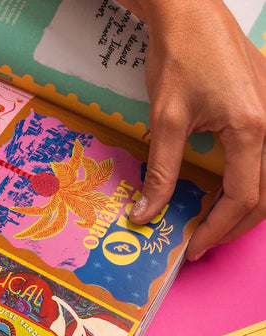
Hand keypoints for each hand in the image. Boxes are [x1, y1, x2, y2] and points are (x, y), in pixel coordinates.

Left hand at [126, 0, 265, 259]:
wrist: (190, 12)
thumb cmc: (178, 58)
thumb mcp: (166, 121)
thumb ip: (161, 173)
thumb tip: (146, 214)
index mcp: (252, 129)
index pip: (242, 198)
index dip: (217, 229)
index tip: (193, 248)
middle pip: (264, 195)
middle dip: (233, 225)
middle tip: (203, 243)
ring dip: (242, 207)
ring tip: (212, 224)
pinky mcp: (264, 107)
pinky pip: (263, 157)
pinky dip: (245, 182)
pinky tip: (222, 190)